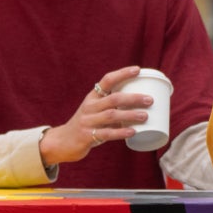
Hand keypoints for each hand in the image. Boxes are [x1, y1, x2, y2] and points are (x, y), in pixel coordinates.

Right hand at [39, 66, 154, 165]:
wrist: (63, 142)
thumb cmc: (86, 125)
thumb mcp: (95, 111)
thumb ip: (113, 108)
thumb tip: (141, 106)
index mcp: (92, 97)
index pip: (107, 80)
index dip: (122, 74)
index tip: (138, 70)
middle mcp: (89, 107)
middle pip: (113, 99)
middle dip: (133, 98)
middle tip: (150, 100)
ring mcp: (87, 121)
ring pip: (111, 115)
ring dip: (130, 115)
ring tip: (145, 115)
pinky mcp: (87, 136)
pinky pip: (107, 133)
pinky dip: (121, 132)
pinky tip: (132, 131)